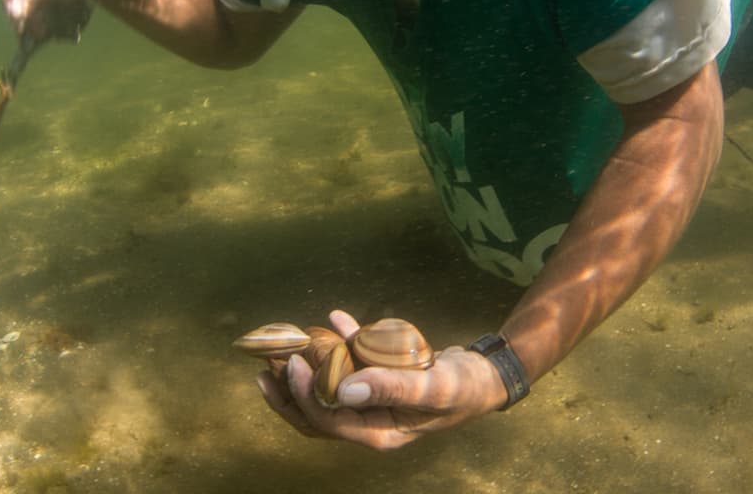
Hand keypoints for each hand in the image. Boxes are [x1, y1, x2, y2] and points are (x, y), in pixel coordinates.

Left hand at [256, 310, 507, 450]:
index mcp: (379, 433)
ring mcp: (371, 403)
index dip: (306, 395)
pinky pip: (350, 367)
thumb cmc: (462, 387)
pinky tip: (335, 318)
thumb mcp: (433, 387)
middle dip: (291, 388)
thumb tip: (344, 387)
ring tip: (287, 343)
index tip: (295, 362)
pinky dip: (340, 344)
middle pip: (317, 413)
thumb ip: (391, 386)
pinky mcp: (377, 381)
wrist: (483, 377)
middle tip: (269, 359)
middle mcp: (369, 422)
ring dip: (307, 368)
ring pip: (326, 391)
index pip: (328, 420)